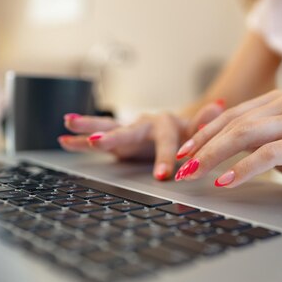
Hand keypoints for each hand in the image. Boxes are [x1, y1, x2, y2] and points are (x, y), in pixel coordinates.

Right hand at [58, 100, 225, 180]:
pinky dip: (80, 139)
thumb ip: (203, 122)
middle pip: (127, 130)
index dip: (164, 157)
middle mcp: (144, 123)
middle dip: (113, 137)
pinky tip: (64, 139)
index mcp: (165, 123)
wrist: (177, 130)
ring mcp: (128, 130)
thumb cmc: (188, 133)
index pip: (164, 141)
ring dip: (89, 126)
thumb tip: (217, 106)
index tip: (163, 175)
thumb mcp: (198, 130)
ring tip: (68, 122)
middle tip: (98, 142)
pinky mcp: (117, 139)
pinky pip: (96, 138)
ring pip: (107, 127)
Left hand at [172, 90, 281, 201]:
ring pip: (247, 135)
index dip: (204, 134)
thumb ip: (253, 136)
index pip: (232, 115)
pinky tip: (227, 181)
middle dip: (204, 147)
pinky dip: (244, 168)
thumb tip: (210, 142)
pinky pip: (269, 153)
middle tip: (182, 168)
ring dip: (216, 156)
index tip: (183, 153)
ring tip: (196, 174)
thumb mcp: (280, 142)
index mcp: (279, 100)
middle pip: (235, 124)